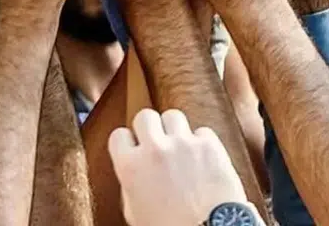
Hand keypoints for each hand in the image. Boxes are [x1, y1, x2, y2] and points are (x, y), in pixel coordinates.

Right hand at [110, 109, 253, 225]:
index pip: (119, 135)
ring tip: (181, 147)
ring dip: (176, 130)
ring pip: (173, 116)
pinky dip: (202, 142)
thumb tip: (133, 173)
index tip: (135, 148)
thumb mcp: (135, 212)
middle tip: (158, 142)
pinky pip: (202, 131)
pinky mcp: (209, 146)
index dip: (128, 143)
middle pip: (145, 116)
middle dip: (151, 128)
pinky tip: (202, 157)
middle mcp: (154, 149)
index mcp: (130, 167)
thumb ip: (129, 185)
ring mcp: (183, 145)